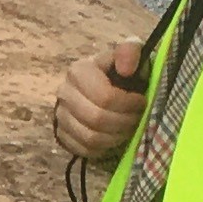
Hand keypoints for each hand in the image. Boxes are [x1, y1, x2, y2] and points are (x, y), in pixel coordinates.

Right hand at [51, 36, 147, 165]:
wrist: (105, 85)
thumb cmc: (121, 71)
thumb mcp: (130, 53)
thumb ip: (130, 51)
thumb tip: (126, 69)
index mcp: (78, 71)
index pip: (105, 97)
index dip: (128, 104)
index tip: (141, 102)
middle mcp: (64, 93)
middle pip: (97, 119)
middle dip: (123, 122)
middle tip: (137, 118)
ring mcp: (60, 116)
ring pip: (90, 138)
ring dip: (116, 137)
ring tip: (128, 129)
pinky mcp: (61, 135)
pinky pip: (83, 149)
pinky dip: (103, 148)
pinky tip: (114, 138)